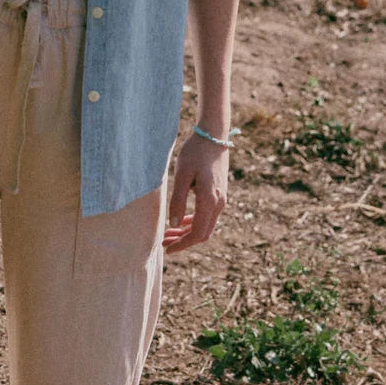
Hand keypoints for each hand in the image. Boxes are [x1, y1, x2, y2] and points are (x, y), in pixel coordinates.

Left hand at [162, 132, 229, 255]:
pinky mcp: (220, 194)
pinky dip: (194, 222)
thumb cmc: (195, 153)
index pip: (197, 233)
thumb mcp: (182, 175)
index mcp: (209, 200)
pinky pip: (207, 216)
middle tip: (164, 241)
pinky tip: (181, 220)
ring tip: (169, 232)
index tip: (167, 249)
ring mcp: (221, 199)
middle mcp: (219, 203)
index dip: (182, 244)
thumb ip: (178, 200)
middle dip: (183, 240)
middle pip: (202, 233)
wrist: (214, 136)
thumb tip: (173, 224)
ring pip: (205, 225)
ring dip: (187, 232)